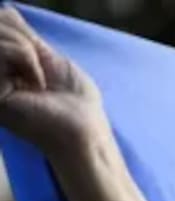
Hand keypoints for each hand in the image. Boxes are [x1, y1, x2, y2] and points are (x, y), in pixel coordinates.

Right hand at [0, 6, 108, 159]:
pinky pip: (2, 50)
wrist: (84, 132)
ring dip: (26, 51)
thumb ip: (23, 37)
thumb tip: (7, 12)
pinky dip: (26, 59)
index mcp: (1, 67)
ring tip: (38, 79)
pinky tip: (34, 85)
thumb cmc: (76, 103)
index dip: (18, 32)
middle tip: (40, 68)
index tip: (39, 55)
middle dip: (22, 39)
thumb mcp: (49, 59)